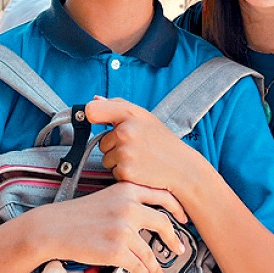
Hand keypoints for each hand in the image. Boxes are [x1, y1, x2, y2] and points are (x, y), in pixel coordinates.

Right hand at [39, 181, 187, 272]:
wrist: (54, 227)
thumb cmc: (77, 214)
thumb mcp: (105, 197)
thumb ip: (128, 202)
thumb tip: (148, 217)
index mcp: (127, 190)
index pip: (162, 196)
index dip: (177, 208)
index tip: (183, 218)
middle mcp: (128, 207)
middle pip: (163, 224)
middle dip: (174, 240)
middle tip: (178, 249)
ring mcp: (123, 229)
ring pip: (150, 252)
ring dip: (156, 267)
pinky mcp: (116, 250)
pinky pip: (138, 266)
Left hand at [86, 96, 200, 195]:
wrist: (182, 168)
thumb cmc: (163, 142)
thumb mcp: (145, 117)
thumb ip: (117, 106)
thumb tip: (94, 100)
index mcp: (130, 114)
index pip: (92, 111)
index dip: (91, 116)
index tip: (95, 121)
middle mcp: (125, 132)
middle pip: (101, 141)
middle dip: (115, 146)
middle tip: (137, 147)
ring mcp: (124, 152)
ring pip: (106, 158)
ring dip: (118, 161)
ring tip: (139, 158)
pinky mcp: (125, 172)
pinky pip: (113, 172)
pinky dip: (124, 173)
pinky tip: (140, 169)